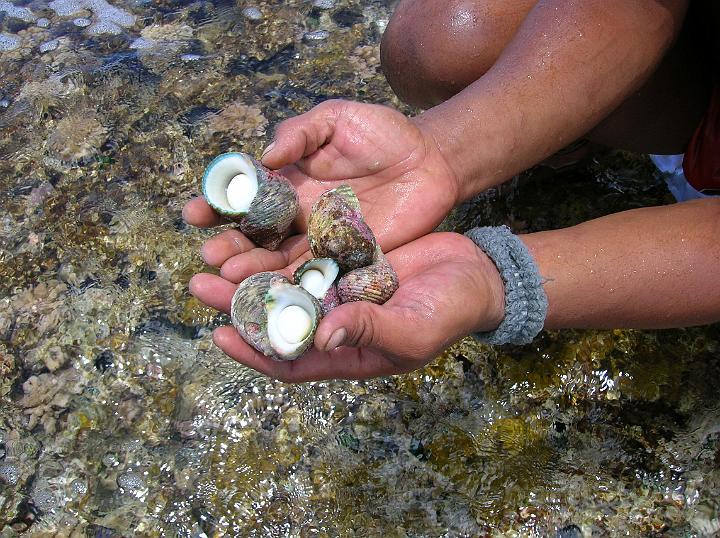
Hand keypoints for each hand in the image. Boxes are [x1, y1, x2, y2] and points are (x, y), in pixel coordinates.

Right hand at [183, 99, 458, 283]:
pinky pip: (320, 277)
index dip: (218, 206)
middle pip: (256, 238)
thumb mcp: (337, 119)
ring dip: (255, 272)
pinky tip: (276, 295)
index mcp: (287, 183)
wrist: (431, 160)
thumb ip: (300, 132)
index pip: (244, 198)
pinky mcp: (349, 260)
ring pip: (281, 263)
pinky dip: (297, 288)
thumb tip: (266, 157)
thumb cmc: (383, 133)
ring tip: (230, 276)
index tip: (195, 212)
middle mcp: (297, 218)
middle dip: (230, 246)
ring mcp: (322, 242)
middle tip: (210, 254)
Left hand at [190, 233, 504, 381]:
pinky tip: (258, 227)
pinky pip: (306, 255)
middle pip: (276, 318)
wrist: (474, 273)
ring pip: (284, 284)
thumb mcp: (414, 328)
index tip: (218, 333)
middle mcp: (334, 322)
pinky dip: (282, 246)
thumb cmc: (449, 311)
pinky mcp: (345, 259)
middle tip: (200, 283)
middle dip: (237, 304)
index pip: (290, 360)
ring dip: (251, 271)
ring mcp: (338, 289)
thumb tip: (321, 337)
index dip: (254, 351)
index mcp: (346, 351)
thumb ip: (370, 331)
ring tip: (216, 252)